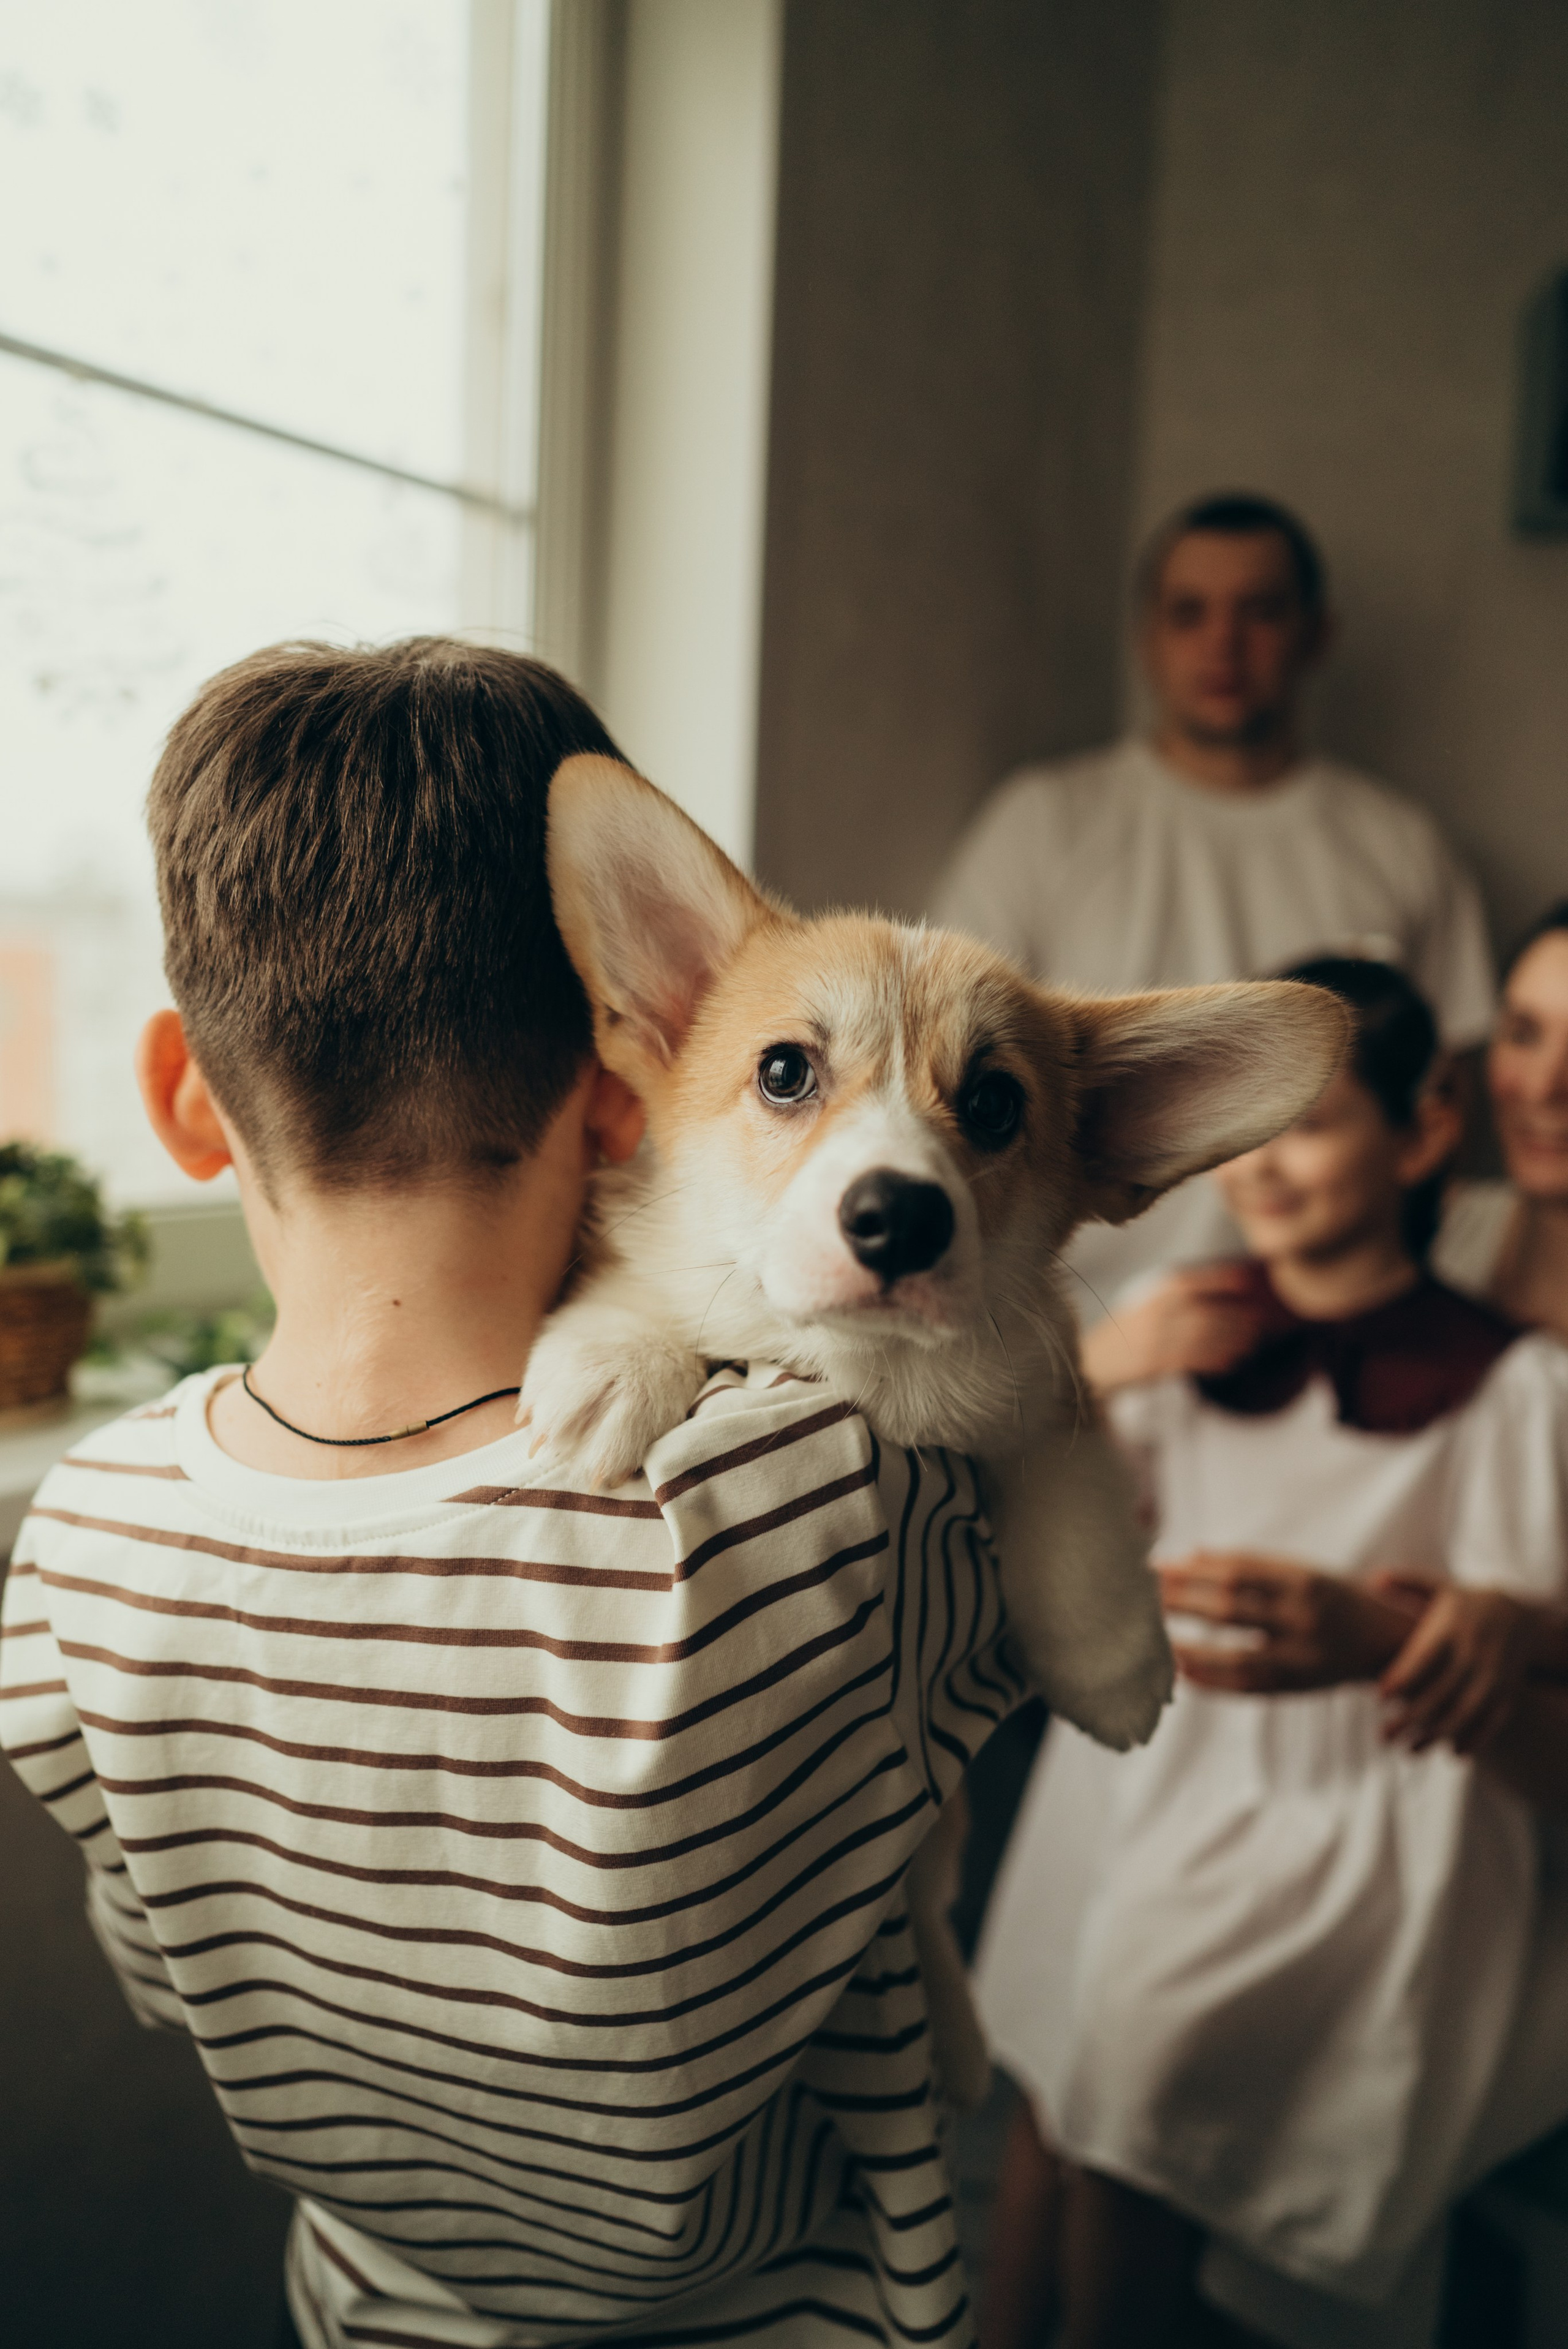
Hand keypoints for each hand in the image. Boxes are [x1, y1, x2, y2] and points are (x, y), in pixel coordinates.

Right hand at [1080, 1264, 1266, 1393]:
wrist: (1093, 1362)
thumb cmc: (1125, 1331)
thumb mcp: (1142, 1304)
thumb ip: (1171, 1297)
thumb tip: (1213, 1292)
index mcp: (1149, 1296)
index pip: (1188, 1282)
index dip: (1218, 1279)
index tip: (1245, 1280)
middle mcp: (1152, 1315)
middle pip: (1203, 1312)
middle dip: (1235, 1316)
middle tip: (1259, 1320)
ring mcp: (1153, 1340)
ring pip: (1202, 1337)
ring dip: (1232, 1339)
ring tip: (1252, 1341)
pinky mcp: (1155, 1364)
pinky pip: (1193, 1360)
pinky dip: (1216, 1360)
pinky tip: (1232, 1361)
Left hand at [1158, 1552, 1412, 1692]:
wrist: (1386, 1642)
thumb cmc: (1331, 1597)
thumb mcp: (1299, 1570)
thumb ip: (1247, 1565)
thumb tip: (1186, 1556)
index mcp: (1302, 1579)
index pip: (1233, 1571)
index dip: (1189, 1570)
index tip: (1152, 1567)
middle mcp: (1303, 1618)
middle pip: (1227, 1609)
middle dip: (1178, 1602)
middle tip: (1137, 1599)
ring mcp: (1302, 1658)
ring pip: (1232, 1655)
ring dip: (1186, 1647)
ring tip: (1149, 1638)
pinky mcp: (1297, 1688)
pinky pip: (1245, 1687)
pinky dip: (1210, 1680)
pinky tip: (1179, 1670)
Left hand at [1376, 1578, 1539, 1755]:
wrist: (1521, 1613)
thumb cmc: (1466, 1602)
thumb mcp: (1440, 1588)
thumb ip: (1407, 1584)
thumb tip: (1373, 1580)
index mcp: (1452, 1628)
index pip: (1425, 1658)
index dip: (1402, 1679)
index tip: (1379, 1698)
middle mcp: (1473, 1653)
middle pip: (1440, 1692)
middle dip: (1410, 1719)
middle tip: (1382, 1737)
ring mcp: (1493, 1675)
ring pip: (1465, 1712)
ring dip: (1437, 1736)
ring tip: (1409, 1751)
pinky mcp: (1508, 1691)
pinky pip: (1494, 1720)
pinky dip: (1477, 1739)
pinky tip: (1453, 1753)